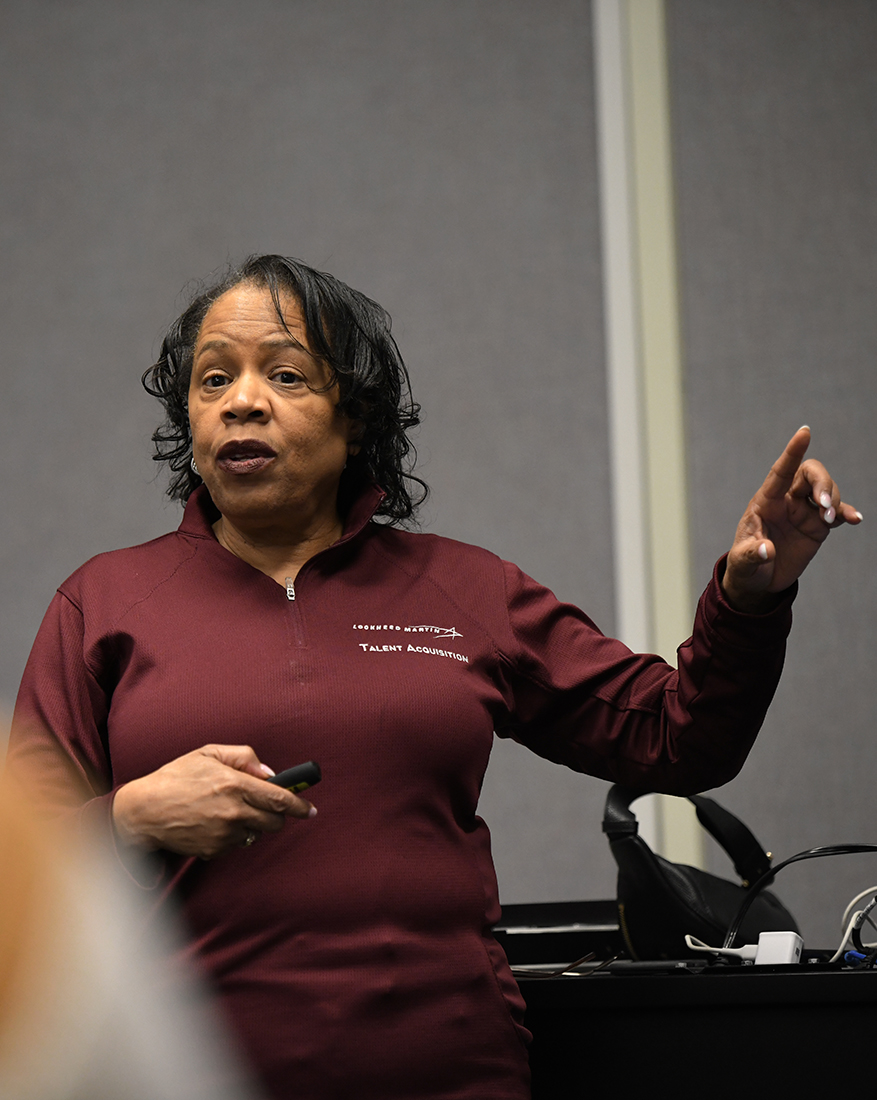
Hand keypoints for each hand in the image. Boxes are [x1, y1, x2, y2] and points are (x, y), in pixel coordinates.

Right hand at [112, 744, 315, 858]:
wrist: (143, 810)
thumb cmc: (175, 777)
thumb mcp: (209, 753)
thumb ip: (244, 758)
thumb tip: (269, 773)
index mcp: (235, 784)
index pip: (280, 800)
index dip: (300, 806)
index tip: (310, 810)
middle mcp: (233, 812)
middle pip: (274, 823)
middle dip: (276, 816)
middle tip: (266, 806)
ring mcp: (224, 834)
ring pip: (256, 834)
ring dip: (253, 824)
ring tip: (229, 810)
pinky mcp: (214, 850)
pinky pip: (236, 844)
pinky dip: (233, 835)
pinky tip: (215, 822)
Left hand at [723, 426, 861, 611]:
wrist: (759, 582)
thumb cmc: (745, 567)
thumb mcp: (742, 563)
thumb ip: (751, 555)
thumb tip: (766, 550)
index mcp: (765, 502)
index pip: (780, 471)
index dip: (792, 451)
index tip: (805, 431)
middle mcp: (786, 501)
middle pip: (810, 474)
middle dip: (822, 483)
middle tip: (824, 505)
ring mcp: (804, 511)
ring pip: (826, 490)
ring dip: (834, 501)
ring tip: (830, 521)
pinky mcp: (818, 526)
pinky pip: (837, 512)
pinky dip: (847, 513)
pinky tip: (855, 519)